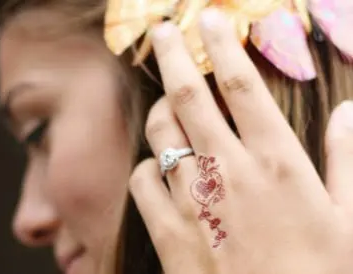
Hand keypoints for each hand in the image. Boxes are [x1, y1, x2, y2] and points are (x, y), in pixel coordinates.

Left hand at [129, 8, 352, 273]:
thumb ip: (349, 160)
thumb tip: (349, 110)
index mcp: (276, 162)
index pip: (241, 85)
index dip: (221, 45)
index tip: (208, 18)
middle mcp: (227, 171)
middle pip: (188, 97)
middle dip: (172, 55)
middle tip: (163, 28)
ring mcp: (192, 200)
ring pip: (162, 134)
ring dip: (160, 109)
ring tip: (164, 100)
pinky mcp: (168, 232)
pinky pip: (143, 182)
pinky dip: (147, 165)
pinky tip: (159, 167)